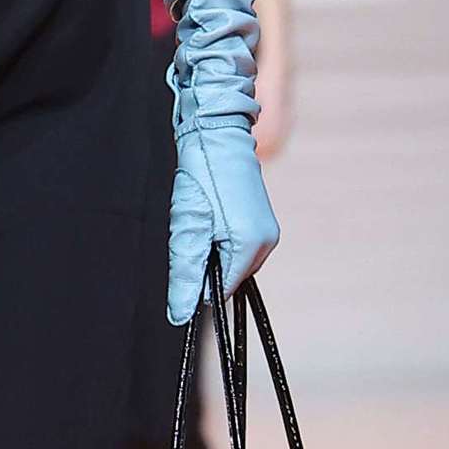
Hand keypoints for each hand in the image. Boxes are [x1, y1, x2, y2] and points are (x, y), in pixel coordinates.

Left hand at [168, 115, 279, 321]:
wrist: (219, 133)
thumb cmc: (202, 175)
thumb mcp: (187, 227)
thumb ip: (185, 273)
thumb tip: (179, 315)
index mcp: (250, 247)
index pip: (221, 291)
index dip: (199, 278)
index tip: (189, 247)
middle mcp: (267, 243)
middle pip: (229, 277)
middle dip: (207, 261)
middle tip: (195, 226)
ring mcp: (268, 231)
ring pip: (232, 262)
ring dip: (213, 249)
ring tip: (204, 215)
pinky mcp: (263, 221)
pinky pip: (239, 246)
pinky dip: (221, 237)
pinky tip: (213, 212)